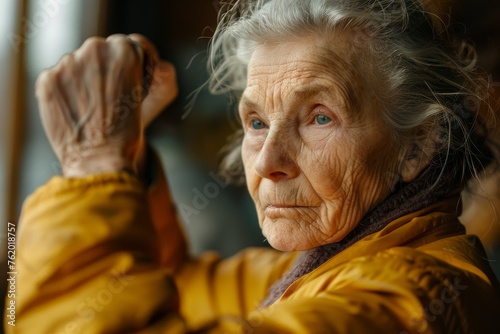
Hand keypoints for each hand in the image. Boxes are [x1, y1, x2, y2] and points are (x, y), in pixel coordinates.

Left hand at [36, 34, 176, 177]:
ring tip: (92, 110)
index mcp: (124, 50)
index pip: (124, 45)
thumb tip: (116, 64)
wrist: (101, 159)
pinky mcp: (48, 79)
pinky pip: (56, 79)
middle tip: (110, 100)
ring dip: (81, 81)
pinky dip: (63, 93)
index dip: (127, 66)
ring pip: (75, 64)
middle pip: (97, 51)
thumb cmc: (127, 132)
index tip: (129, 84)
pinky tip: (75, 112)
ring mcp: (67, 63)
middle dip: (102, 71)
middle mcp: (95, 49)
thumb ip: (128, 70)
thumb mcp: (144, 94)